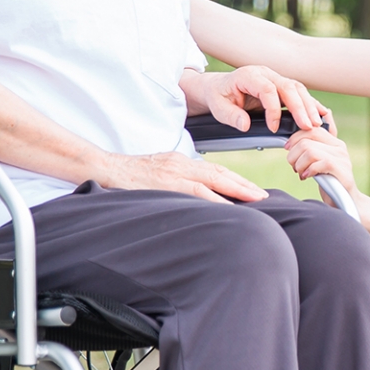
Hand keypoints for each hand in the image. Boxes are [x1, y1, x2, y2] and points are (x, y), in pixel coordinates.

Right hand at [96, 149, 266, 204]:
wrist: (106, 168)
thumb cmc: (129, 174)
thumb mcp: (159, 172)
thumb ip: (178, 180)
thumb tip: (196, 195)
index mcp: (181, 162)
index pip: (215, 170)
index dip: (236, 179)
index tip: (252, 189)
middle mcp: (182, 165)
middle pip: (221, 173)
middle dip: (244, 184)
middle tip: (264, 195)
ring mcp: (175, 174)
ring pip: (214, 180)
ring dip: (237, 190)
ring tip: (256, 199)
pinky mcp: (167, 184)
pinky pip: (197, 192)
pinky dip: (215, 199)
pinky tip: (229, 208)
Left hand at [187, 65, 327, 133]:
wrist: (219, 88)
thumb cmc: (219, 96)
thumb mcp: (217, 107)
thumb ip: (230, 116)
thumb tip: (245, 125)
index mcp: (248, 75)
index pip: (267, 89)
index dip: (273, 109)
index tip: (273, 128)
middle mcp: (265, 74)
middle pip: (288, 86)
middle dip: (299, 107)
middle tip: (307, 126)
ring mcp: (275, 78)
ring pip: (297, 88)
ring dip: (308, 106)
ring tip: (315, 124)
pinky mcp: (281, 87)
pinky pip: (299, 93)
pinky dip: (310, 104)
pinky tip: (320, 115)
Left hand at [285, 126, 361, 207]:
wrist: (346, 201)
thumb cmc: (330, 183)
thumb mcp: (319, 163)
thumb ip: (311, 150)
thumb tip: (289, 143)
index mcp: (334, 142)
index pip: (311, 129)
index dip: (295, 138)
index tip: (288, 148)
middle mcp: (339, 147)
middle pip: (306, 141)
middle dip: (293, 155)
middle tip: (295, 167)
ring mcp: (342, 158)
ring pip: (310, 151)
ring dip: (299, 164)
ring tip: (301, 173)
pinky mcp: (341, 170)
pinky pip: (319, 163)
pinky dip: (308, 170)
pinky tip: (306, 177)